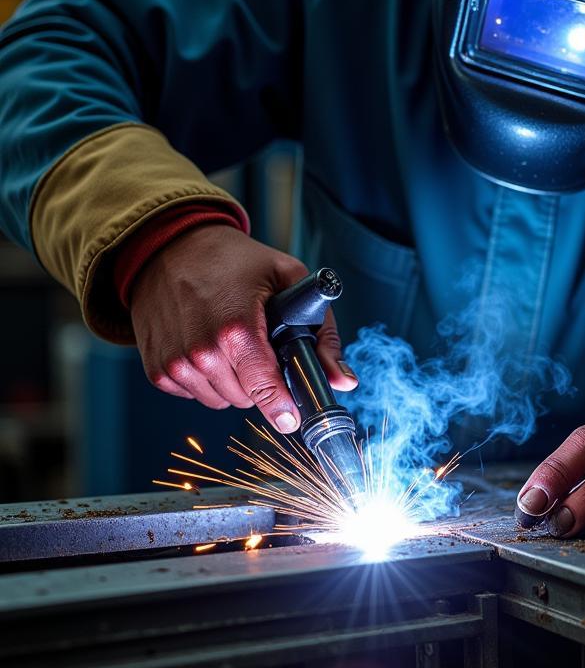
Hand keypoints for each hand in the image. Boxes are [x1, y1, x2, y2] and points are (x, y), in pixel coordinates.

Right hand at [130, 224, 356, 431]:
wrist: (172, 248)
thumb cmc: (234, 260)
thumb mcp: (289, 280)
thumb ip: (323, 334)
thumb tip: (344, 382)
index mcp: (237, 329)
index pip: (263, 389)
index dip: (282, 408)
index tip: (291, 419)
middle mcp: (202, 351)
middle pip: (246, 399)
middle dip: (261, 380)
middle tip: (261, 346)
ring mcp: (175, 362)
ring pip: (221, 400)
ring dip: (234, 381)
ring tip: (233, 342)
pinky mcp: (157, 369)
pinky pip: (195, 394)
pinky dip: (207, 378)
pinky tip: (209, 345)